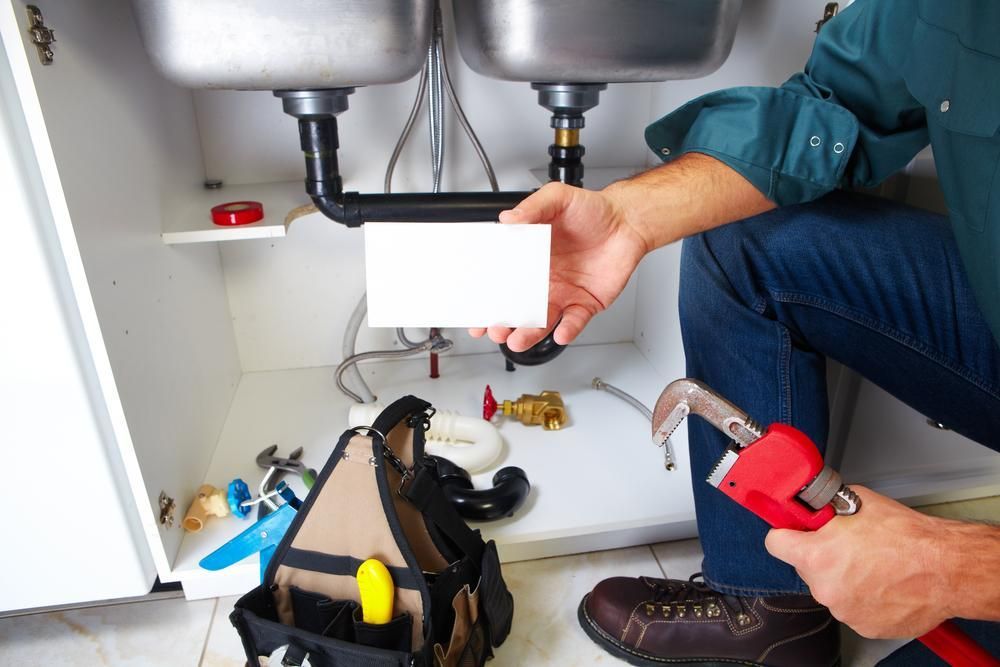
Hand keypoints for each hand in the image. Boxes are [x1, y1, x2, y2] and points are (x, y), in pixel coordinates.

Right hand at [468, 181, 650, 350]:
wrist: (627, 222)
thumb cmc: (593, 210)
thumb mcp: (558, 198)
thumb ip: (533, 207)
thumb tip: (509, 218)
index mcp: (530, 258)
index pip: (502, 282)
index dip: (488, 299)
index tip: (476, 312)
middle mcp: (544, 280)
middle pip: (517, 309)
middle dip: (503, 324)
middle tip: (494, 330)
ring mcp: (563, 294)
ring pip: (541, 321)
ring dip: (528, 333)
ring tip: (517, 339)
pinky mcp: (585, 304)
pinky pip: (573, 322)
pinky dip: (566, 331)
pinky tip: (559, 333)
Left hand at [765, 486, 950, 638]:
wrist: (945, 568)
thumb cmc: (907, 536)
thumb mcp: (856, 502)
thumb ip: (826, 510)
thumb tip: (815, 508)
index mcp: (817, 555)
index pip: (775, 544)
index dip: (785, 533)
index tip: (791, 531)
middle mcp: (825, 587)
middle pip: (806, 567)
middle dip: (822, 555)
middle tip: (848, 545)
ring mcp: (844, 610)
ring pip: (831, 588)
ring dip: (844, 578)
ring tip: (873, 565)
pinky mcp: (864, 626)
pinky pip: (853, 607)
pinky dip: (864, 597)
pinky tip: (883, 583)